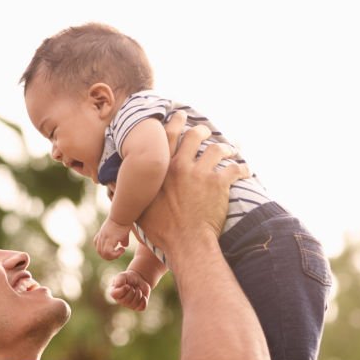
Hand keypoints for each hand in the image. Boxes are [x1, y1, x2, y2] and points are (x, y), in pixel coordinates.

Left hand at [94, 218, 130, 260]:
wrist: (123, 214)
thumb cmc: (124, 220)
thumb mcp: (122, 231)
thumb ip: (122, 239)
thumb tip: (124, 246)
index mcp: (102, 233)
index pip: (98, 246)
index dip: (105, 251)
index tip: (114, 249)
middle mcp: (101, 236)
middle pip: (100, 252)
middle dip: (109, 256)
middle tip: (118, 252)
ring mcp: (104, 238)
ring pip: (104, 254)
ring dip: (113, 256)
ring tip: (121, 251)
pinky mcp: (109, 239)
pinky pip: (109, 253)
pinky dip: (115, 254)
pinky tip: (122, 250)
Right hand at [109, 269, 151, 310]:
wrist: (139, 280)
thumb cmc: (129, 278)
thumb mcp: (123, 275)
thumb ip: (120, 279)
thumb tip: (119, 285)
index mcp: (114, 293)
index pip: (115, 295)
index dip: (123, 290)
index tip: (127, 286)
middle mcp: (120, 300)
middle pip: (125, 301)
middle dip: (132, 291)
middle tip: (133, 287)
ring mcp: (129, 305)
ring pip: (135, 304)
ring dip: (138, 294)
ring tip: (138, 290)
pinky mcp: (138, 307)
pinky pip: (142, 307)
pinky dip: (144, 300)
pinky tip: (143, 296)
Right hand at [138, 114, 249, 250]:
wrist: (186, 243)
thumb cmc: (161, 231)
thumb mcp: (137, 209)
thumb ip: (128, 193)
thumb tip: (114, 184)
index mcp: (162, 169)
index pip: (167, 137)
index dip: (174, 123)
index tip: (180, 116)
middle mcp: (181, 165)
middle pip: (194, 136)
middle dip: (201, 130)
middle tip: (206, 130)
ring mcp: (201, 173)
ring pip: (217, 149)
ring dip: (225, 147)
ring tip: (230, 149)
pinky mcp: (219, 183)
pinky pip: (235, 168)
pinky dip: (242, 168)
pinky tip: (246, 170)